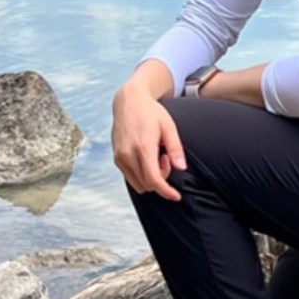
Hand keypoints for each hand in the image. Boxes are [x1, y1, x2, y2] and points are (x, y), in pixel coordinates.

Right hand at [112, 65, 184, 200]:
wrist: (129, 101)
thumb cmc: (151, 112)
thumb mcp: (169, 127)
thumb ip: (175, 149)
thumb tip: (181, 167)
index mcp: (143, 147)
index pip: (154, 180)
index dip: (166, 192)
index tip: (176, 196)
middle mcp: (128, 154)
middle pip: (147, 184)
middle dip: (161, 179)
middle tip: (165, 158)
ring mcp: (120, 157)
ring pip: (137, 184)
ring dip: (150, 178)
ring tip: (156, 157)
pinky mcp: (116, 157)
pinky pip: (130, 176)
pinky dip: (141, 174)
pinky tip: (147, 157)